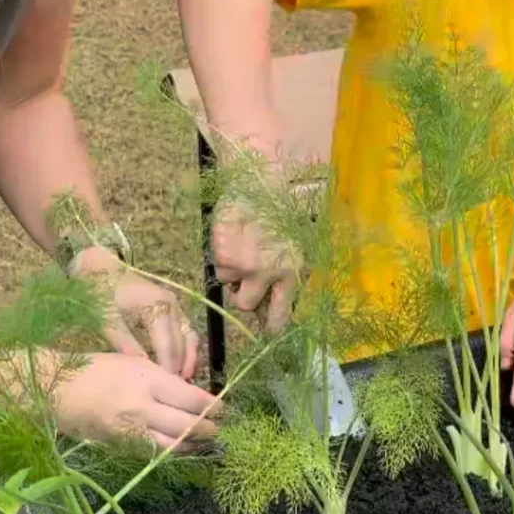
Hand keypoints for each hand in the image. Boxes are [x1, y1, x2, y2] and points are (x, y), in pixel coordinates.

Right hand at [53, 351, 218, 448]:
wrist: (56, 390)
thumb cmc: (95, 368)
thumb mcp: (133, 363)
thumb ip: (161, 379)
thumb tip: (189, 394)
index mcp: (148, 379)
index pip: (192, 399)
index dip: (213, 407)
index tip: (224, 409)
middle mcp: (143, 406)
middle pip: (187, 426)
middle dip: (208, 430)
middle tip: (218, 429)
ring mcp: (131, 430)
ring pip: (173, 446)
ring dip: (193, 445)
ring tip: (203, 441)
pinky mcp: (121, 446)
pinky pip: (153, 453)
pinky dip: (170, 451)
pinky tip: (178, 447)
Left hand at [71, 246, 198, 379]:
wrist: (103, 268)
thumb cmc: (103, 293)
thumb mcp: (109, 319)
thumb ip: (124, 344)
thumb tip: (139, 369)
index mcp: (157, 307)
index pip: (167, 346)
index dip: (168, 369)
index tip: (167, 390)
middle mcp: (171, 305)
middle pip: (182, 343)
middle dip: (180, 368)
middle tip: (177, 392)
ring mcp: (175, 305)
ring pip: (189, 337)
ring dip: (189, 359)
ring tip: (185, 381)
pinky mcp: (173, 307)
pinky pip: (186, 330)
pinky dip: (187, 348)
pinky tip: (182, 365)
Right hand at [212, 203, 298, 334]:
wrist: (261, 183)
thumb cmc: (282, 216)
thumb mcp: (295, 249)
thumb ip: (286, 279)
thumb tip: (272, 308)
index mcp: (290, 275)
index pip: (279, 318)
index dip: (271, 327)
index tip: (266, 330)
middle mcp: (265, 273)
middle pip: (245, 305)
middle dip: (243, 295)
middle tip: (247, 278)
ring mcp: (241, 263)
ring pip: (228, 282)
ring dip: (233, 270)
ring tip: (244, 244)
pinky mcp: (221, 250)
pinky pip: (218, 263)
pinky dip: (223, 253)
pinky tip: (234, 234)